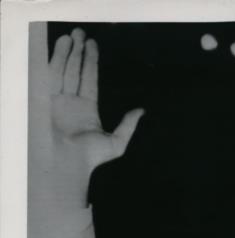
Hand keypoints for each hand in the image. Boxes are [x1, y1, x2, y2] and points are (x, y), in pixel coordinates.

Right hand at [47, 28, 143, 208]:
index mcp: (86, 109)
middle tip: (81, 33)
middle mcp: (70, 102)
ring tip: (72, 35)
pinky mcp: (45, 99)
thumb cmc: (91, 157)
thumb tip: (142, 111)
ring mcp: (57, 100)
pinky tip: (59, 46)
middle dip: (78, 52)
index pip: (89, 80)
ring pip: (63, 70)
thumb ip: (128, 125)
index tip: (92, 45)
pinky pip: (50, 75)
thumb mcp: (117, 142)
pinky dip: (54, 60)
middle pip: (74, 71)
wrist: (68, 162)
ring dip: (67, 52)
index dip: (90, 62)